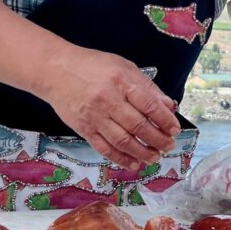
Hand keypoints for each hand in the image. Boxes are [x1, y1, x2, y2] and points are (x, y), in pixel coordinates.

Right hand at [43, 47, 179, 169]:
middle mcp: (108, 100)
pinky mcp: (84, 129)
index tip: (175, 129)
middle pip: (138, 126)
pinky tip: (133, 163)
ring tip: (155, 157)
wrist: (55, 71)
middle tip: (169, 146)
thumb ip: (147, 87)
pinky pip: (105, 148)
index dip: (165, 120)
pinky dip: (121, 158)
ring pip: (123, 141)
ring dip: (142, 152)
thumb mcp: (124, 67)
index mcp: (121, 82)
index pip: (149, 105)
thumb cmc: (93, 66)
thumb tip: (168, 105)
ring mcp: (95, 117)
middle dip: (158, 139)